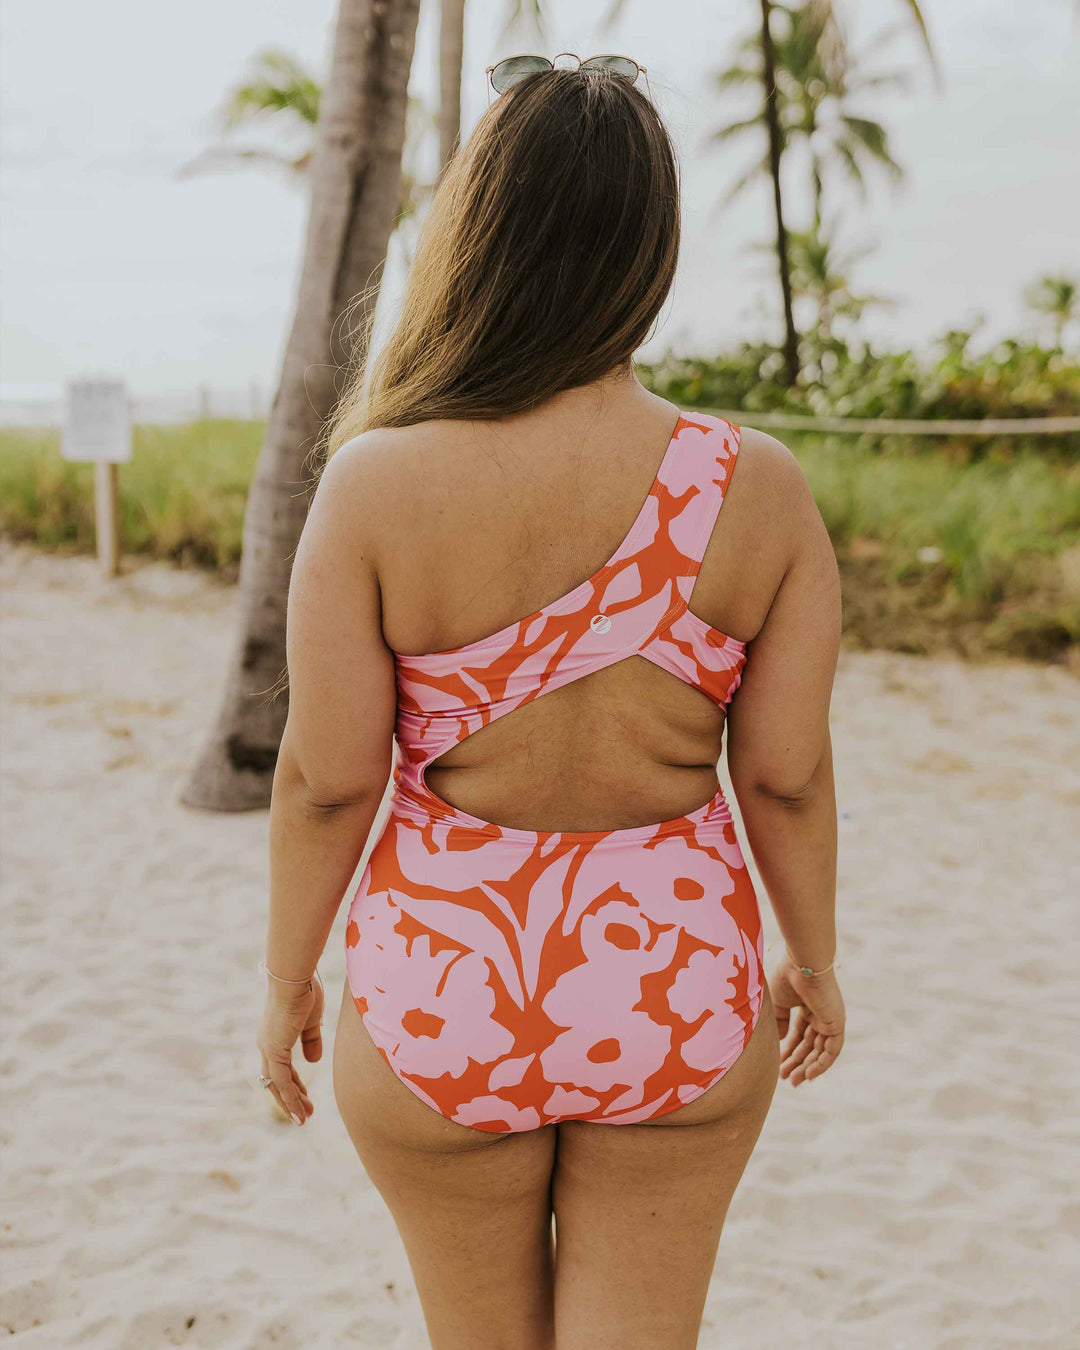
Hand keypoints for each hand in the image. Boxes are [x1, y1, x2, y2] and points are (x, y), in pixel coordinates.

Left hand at [256, 968, 323, 1125]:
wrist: (295, 978)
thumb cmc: (305, 991)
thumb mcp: (312, 1020)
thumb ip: (312, 1041)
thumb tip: (314, 1061)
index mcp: (275, 1036)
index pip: (282, 1068)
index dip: (294, 1084)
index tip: (305, 1097)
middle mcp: (267, 1045)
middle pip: (276, 1081)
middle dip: (291, 1099)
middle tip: (304, 1116)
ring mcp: (269, 1049)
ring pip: (278, 1085)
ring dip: (291, 1104)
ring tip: (303, 1121)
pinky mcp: (274, 1052)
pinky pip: (283, 1082)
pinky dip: (291, 1099)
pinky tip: (300, 1112)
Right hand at [769, 956, 844, 1085]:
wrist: (803, 964)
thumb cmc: (787, 977)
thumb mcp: (777, 1003)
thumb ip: (779, 1022)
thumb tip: (779, 1042)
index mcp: (806, 1006)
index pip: (799, 1034)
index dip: (789, 1050)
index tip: (778, 1064)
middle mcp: (819, 1014)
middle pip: (809, 1045)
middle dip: (796, 1062)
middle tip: (784, 1078)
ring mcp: (829, 1019)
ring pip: (820, 1051)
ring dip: (807, 1067)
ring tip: (793, 1081)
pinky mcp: (837, 1024)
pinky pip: (831, 1050)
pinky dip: (822, 1064)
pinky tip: (809, 1076)